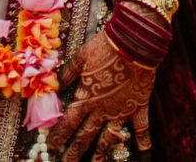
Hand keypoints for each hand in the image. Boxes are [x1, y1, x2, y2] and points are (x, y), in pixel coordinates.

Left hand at [47, 31, 155, 159]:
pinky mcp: (138, 109)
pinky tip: (143, 155)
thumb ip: (68, 73)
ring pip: (109, 140)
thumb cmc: (104, 48)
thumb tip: (56, 85)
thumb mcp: (81, 57)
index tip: (52, 147)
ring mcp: (121, 112)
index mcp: (86, 97)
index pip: (69, 122)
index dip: (59, 135)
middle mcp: (102, 110)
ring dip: (101, 155)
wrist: (132, 44)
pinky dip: (144, 143)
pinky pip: (141, 130)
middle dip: (75, 152)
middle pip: (86, 136)